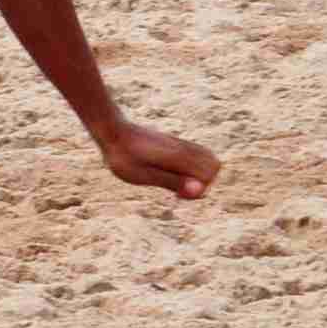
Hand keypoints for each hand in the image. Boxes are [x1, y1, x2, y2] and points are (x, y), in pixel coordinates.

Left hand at [92, 118, 219, 200]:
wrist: (112, 132)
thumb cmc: (124, 157)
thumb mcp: (144, 175)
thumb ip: (173, 182)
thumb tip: (199, 190)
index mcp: (178, 155)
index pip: (210, 173)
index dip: (199, 190)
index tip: (177, 195)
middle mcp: (183, 147)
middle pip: (213, 165)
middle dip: (203, 182)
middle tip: (178, 191)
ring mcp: (179, 143)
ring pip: (206, 158)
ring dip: (197, 175)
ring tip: (175, 182)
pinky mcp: (174, 143)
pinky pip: (195, 154)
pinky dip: (190, 167)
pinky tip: (170, 173)